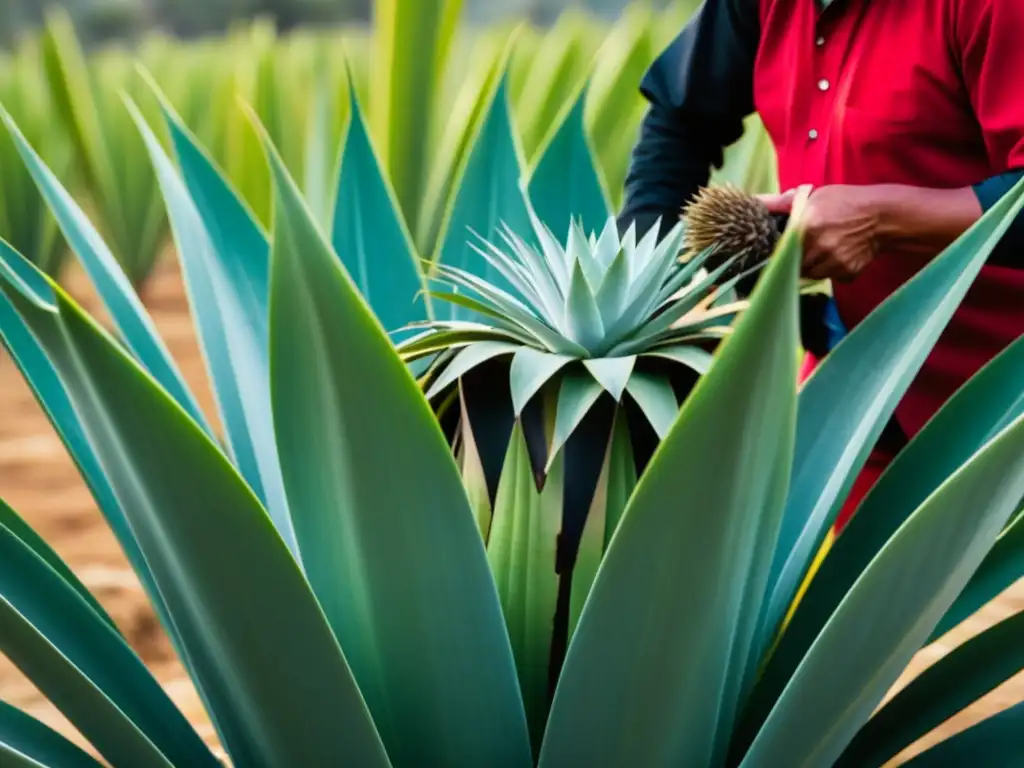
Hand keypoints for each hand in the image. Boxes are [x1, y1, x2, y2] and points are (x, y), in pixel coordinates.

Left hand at [758, 185, 880, 282]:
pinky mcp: (846, 272)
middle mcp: (818, 247)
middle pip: (792, 264)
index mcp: (806, 226)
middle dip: (793, 259)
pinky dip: (830, 270)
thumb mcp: (817, 196)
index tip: (779, 250)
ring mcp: (833, 262)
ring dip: (811, 266)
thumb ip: (788, 202)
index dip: (778, 251)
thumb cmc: (847, 202)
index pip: (780, 248)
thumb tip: (765, 203)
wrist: (883, 216)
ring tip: (821, 251)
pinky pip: (829, 277)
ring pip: (810, 273)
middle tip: (803, 249)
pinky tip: (838, 256)